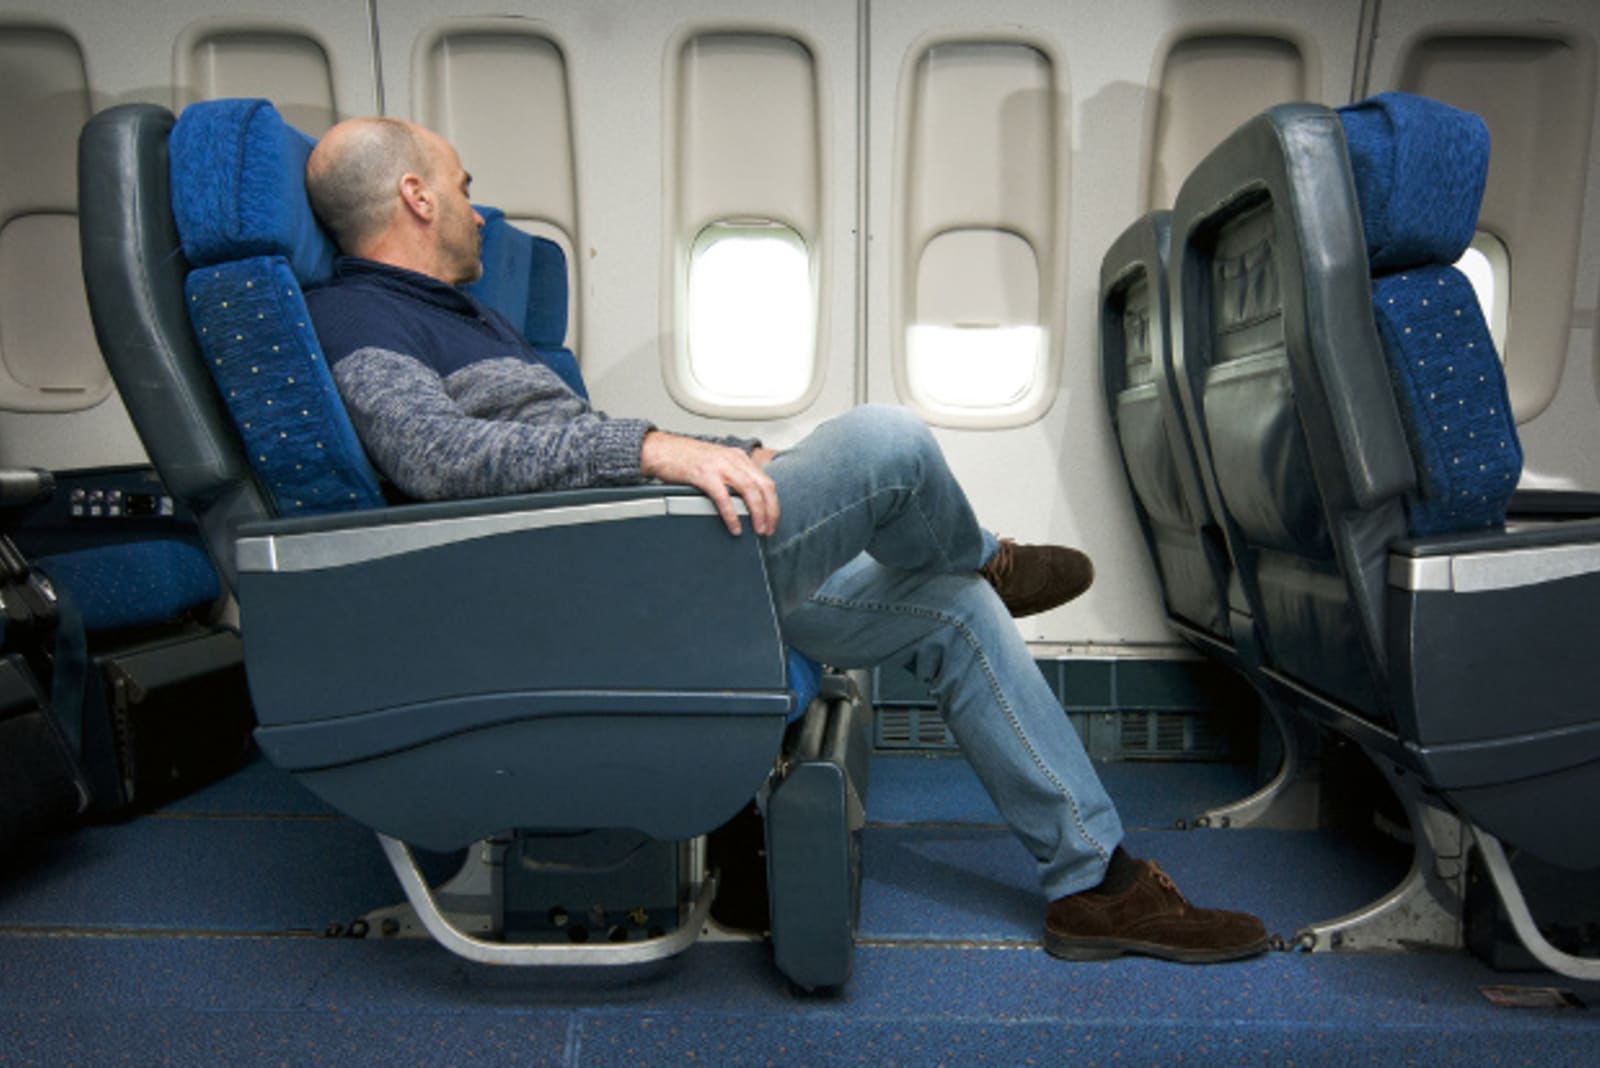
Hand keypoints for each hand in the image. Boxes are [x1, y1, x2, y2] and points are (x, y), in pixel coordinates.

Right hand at [640, 432, 779, 536]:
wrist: (662, 450)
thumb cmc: (687, 460)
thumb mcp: (717, 463)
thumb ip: (733, 477)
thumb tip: (746, 502)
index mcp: (739, 457)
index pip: (766, 481)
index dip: (773, 503)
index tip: (773, 520)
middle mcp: (733, 459)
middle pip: (763, 486)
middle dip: (770, 510)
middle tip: (769, 529)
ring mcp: (719, 466)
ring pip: (749, 490)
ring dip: (757, 513)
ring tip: (758, 529)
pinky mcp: (704, 474)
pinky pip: (724, 497)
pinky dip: (732, 514)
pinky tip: (734, 526)